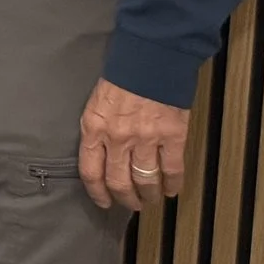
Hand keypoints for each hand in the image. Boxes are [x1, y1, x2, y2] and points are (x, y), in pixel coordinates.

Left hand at [79, 78, 190, 210]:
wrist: (151, 58)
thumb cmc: (122, 77)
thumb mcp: (97, 103)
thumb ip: (98, 129)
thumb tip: (102, 154)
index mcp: (94, 128)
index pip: (90, 171)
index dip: (97, 192)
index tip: (103, 202)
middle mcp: (118, 138)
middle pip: (118, 181)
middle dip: (125, 198)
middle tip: (131, 204)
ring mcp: (146, 139)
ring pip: (145, 179)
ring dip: (149, 194)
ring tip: (151, 199)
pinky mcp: (172, 136)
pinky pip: (172, 169)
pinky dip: (173, 183)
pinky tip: (172, 190)